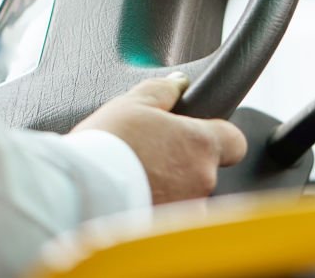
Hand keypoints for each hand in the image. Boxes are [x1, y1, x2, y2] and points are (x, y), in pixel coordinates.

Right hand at [72, 72, 246, 203]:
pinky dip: (155, 207)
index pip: (235, 141)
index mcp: (201, 145)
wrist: (80, 193)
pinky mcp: (166, 232)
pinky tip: (131, 197)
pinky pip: (169, 217)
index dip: (218, 135)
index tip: (195, 133)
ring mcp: (187, 210)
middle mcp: (203, 181)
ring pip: (187, 195)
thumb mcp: (134, 102)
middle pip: (206, 170)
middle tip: (151, 154)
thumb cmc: (108, 146)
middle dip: (182, 163)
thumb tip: (178, 83)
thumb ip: (163, 89)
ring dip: (169, 187)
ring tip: (136, 177)